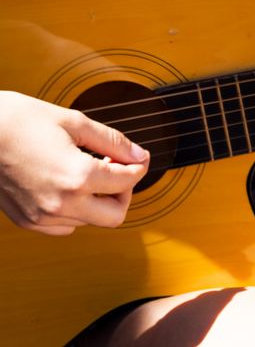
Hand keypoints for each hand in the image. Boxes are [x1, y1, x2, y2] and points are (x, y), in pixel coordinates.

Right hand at [0, 91, 149, 234]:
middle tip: (117, 168)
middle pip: (115, 215)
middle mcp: (60, 204)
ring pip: (89, 221)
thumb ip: (113, 142)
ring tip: (88, 169)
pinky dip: (76, 209)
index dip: (139, 166)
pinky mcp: (27, 221)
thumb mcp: (76, 122)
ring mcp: (41, 217)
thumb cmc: (22, 121)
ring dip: (98, 199)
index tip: (137, 156)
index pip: (128, 182)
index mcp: (76, 177)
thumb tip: (138, 154)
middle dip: (124, 191)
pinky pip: (64, 226)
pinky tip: (70, 185)